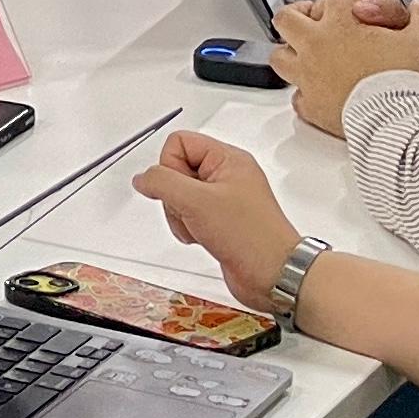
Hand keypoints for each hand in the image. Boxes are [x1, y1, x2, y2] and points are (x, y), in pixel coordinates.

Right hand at [132, 132, 308, 313]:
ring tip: (199, 228)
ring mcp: (224, 199)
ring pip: (179, 195)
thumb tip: (143, 178)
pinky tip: (202, 237)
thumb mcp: (196, 201)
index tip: (182, 190)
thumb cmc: (251, 236)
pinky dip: (187, 228)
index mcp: (228, 159)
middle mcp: (227, 176)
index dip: (170, 166)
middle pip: (176, 170)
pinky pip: (188, 215)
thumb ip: (162, 182)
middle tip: (192, 211)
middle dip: (174, 197)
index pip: (179, 142)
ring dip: (180, 216)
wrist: (274, 275)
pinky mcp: (221, 221)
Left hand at [268, 0, 418, 135]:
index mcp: (340, 24)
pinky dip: (305, 92)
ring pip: (280, 56)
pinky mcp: (313, 108)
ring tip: (308, 53)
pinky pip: (297, 97)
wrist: (402, 123)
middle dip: (301, 13)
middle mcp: (316, 47)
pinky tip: (319, 92)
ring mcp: (309, 78)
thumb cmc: (410, 81)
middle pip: (288, 17)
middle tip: (319, 18)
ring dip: (292, 51)